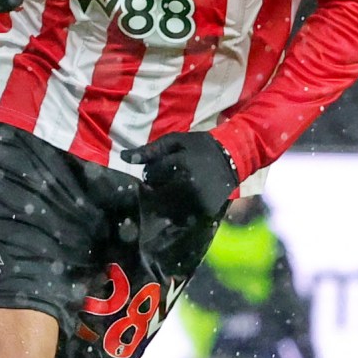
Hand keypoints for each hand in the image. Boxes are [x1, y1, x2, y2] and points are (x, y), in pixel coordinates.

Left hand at [121, 132, 237, 224]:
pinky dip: (179, 209)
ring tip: (177, 187)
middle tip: (170, 178)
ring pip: (167, 207)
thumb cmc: (200, 147)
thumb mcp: (176, 141)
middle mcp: (190, 184)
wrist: (234, 157)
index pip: (151, 174)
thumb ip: (150, 150)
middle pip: (156, 193)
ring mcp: (199, 200)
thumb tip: (123, 158)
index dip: (152, 171)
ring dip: (165, 200)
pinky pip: (182, 216)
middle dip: (157, 186)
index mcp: (181, 164)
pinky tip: (185, 198)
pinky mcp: (206, 211)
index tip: (160, 168)